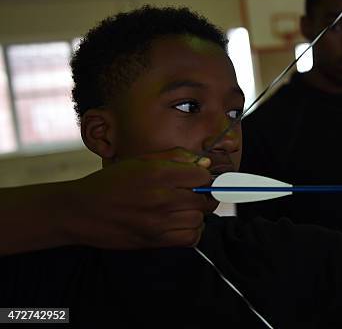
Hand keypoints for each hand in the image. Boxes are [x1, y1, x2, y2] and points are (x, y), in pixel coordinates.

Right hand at [56, 148, 216, 249]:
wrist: (81, 212)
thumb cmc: (110, 183)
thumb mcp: (140, 161)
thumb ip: (175, 158)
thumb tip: (204, 162)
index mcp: (158, 173)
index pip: (202, 175)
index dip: (203, 175)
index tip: (197, 177)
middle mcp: (161, 198)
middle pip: (204, 199)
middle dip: (203, 195)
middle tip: (193, 193)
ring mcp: (158, 222)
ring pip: (200, 219)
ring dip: (197, 214)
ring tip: (185, 208)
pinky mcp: (154, 241)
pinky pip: (190, 239)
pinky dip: (192, 232)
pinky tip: (181, 223)